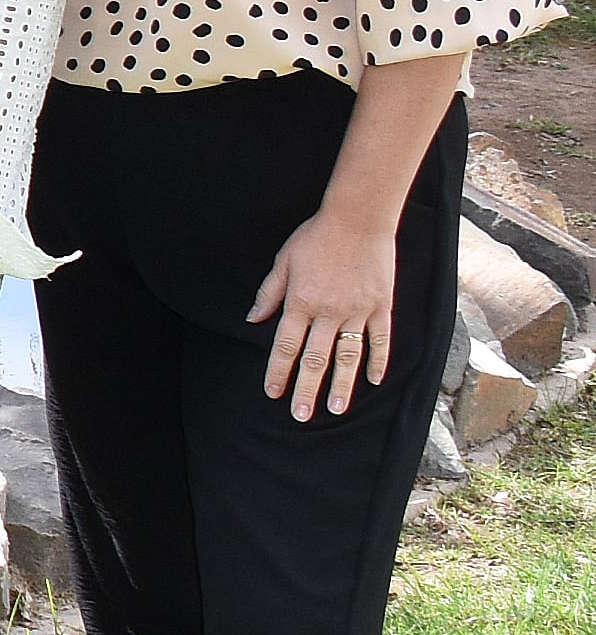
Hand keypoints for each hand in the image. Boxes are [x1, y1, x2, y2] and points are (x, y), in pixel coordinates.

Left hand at [250, 207, 397, 418]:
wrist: (358, 219)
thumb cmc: (316, 237)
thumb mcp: (283, 261)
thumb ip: (269, 293)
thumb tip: (252, 319)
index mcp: (300, 302)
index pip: (285, 346)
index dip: (278, 372)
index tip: (273, 393)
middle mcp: (328, 311)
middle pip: (315, 358)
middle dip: (307, 389)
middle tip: (302, 415)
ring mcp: (357, 311)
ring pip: (348, 356)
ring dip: (342, 385)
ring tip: (337, 409)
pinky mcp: (381, 306)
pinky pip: (380, 339)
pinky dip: (378, 361)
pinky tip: (373, 380)